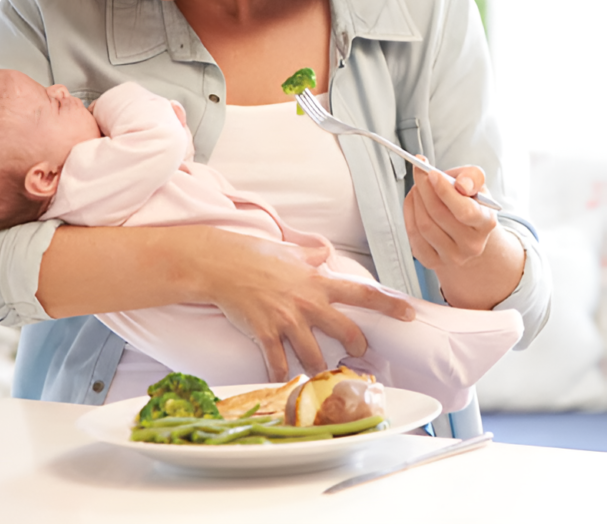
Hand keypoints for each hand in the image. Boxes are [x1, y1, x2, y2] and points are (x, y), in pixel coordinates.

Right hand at [197, 232, 414, 382]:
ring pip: (315, 356)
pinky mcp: (266, 334)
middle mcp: (308, 302)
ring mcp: (287, 320)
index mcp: (317, 281)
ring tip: (320, 373)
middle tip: (358, 352)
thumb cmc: (255, 254)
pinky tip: (283, 381)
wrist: (222, 263)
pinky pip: (279, 364)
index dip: (388, 305)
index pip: (361, 293)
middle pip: (346, 331)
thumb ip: (311, 254)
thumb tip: (324, 252)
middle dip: (357, 346)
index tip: (408, 314)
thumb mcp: (289, 250)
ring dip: (319, 369)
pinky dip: (282, 376)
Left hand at [404, 161, 497, 270]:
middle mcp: (471, 244)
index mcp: (486, 223)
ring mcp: (452, 256)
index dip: (444, 190)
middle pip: (438, 214)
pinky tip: (413, 203)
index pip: (465, 211)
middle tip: (419, 172)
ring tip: (418, 187)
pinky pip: (413, 236)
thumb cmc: (469, 203)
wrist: (466, 232)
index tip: (431, 172)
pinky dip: (409, 214)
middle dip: (424, 188)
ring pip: (423, 225)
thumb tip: (462, 184)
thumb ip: (472, 177)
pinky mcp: (433, 262)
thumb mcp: (477, 185)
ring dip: (415, 200)